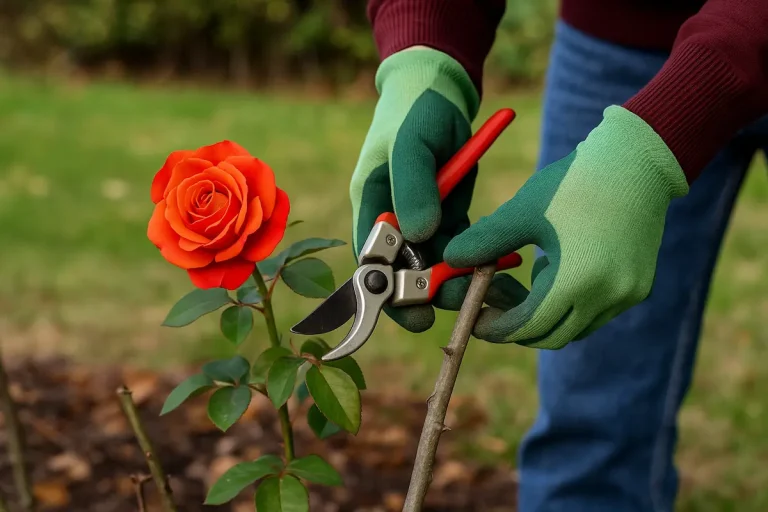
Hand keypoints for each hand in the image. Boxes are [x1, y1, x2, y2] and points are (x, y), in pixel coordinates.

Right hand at [350, 47, 526, 331]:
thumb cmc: (415, 112)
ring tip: (495, 295)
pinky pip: (461, 246)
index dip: (389, 292)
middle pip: (405, 270)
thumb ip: (412, 187)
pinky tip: (505, 271)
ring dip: (462, 280)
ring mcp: (420, 221)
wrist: (439, 92)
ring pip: (436, 263)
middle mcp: (392, 220)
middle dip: (433, 292)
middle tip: (465, 305)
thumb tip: (418, 236)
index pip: (372, 260)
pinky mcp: (447, 216)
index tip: (415, 313)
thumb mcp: (410, 144)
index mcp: (371, 206)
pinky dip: (479, 259)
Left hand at [443, 106, 689, 348]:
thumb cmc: (574, 182)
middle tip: (495, 305)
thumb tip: (450, 260)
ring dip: (546, 316)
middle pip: (552, 336)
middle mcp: (607, 297)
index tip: (476, 320)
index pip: (528, 327)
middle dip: (519, 327)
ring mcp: (628, 294)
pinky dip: (571, 303)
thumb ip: (484, 242)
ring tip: (531, 276)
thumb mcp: (521, 212)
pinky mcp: (639, 286)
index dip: (497, 328)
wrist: (638, 159)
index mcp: (576, 280)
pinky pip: (596, 311)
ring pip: (576, 327)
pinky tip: (559, 267)